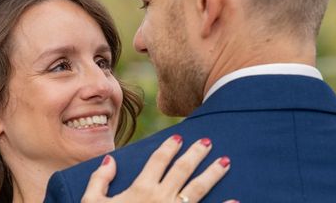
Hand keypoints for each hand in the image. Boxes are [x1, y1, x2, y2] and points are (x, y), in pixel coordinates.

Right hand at [81, 135, 236, 202]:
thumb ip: (100, 180)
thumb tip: (111, 159)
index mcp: (140, 190)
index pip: (157, 161)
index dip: (168, 148)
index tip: (178, 138)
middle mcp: (161, 198)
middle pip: (182, 170)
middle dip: (196, 154)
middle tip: (208, 142)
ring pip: (198, 189)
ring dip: (212, 174)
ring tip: (225, 162)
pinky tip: (236, 201)